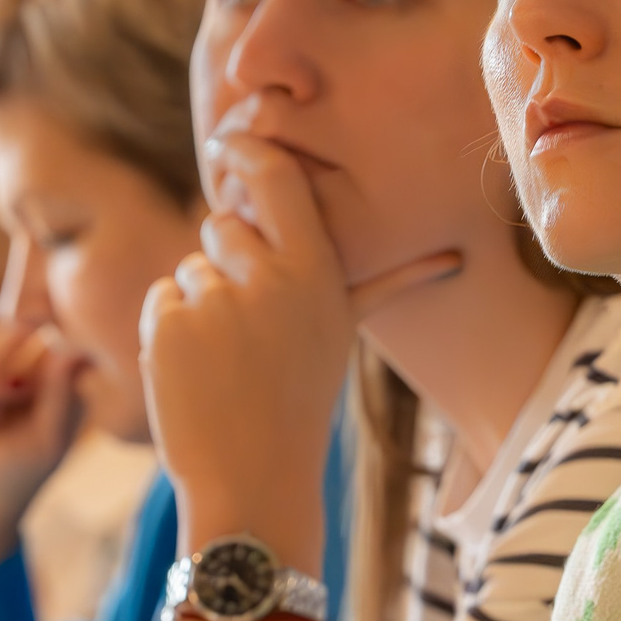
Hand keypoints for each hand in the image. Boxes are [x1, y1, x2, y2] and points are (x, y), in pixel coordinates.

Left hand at [141, 135, 456, 558]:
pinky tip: (196, 372)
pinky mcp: (170, 321)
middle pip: (222, 225)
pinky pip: (162, 298)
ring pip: (191, 269)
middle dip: (225, 265)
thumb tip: (457, 257)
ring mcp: (216, 299)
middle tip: (248, 328)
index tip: (233, 140)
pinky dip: (170, 332)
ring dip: (199, 307)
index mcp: (316, 273)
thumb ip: (385, 284)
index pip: (277, 179)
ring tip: (227, 363)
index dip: (250, 151)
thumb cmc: (301, 402)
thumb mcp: (343, 334)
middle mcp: (269, 277)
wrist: (253, 480)